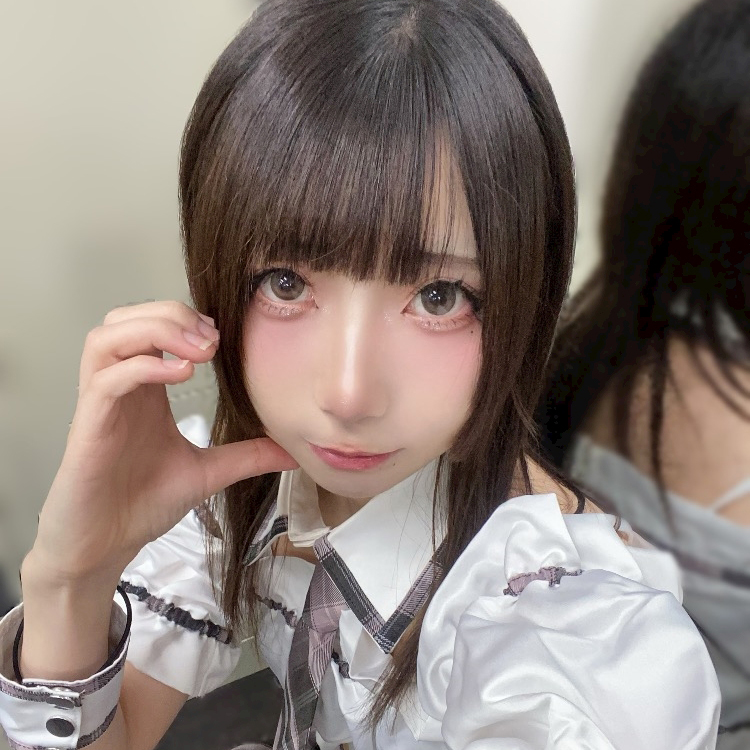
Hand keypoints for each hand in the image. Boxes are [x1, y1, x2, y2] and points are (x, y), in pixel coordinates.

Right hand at [31, 301, 296, 582]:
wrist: (104, 547)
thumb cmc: (141, 503)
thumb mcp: (208, 472)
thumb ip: (246, 456)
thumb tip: (293, 452)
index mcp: (143, 390)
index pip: (151, 326)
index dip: (186, 318)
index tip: (223, 338)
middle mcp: (118, 388)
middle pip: (124, 318)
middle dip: (171, 314)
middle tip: (212, 340)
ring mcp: (99, 405)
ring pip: (105, 338)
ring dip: (154, 331)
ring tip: (198, 351)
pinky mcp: (87, 429)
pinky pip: (105, 381)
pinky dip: (143, 367)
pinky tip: (181, 376)